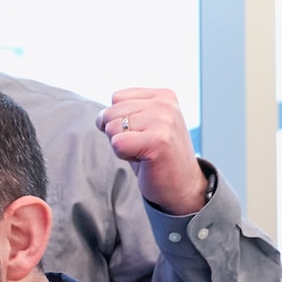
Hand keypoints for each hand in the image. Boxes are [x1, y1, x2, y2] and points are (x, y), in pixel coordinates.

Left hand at [98, 88, 208, 215]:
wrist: (182, 185)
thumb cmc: (157, 156)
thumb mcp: (144, 125)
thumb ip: (125, 112)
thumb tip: (100, 116)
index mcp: (163, 95)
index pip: (116, 98)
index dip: (118, 120)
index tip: (141, 134)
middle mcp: (165, 104)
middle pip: (110, 112)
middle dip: (117, 134)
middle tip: (142, 146)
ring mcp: (163, 120)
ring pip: (111, 128)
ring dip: (121, 146)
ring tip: (143, 152)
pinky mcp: (157, 140)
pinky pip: (117, 143)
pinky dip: (123, 155)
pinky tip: (143, 159)